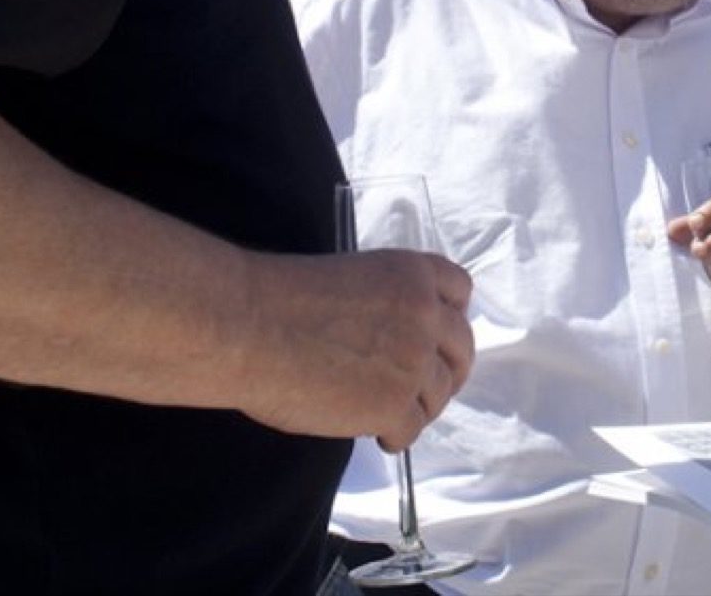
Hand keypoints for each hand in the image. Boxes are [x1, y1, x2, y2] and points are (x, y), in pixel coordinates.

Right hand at [234, 249, 473, 450]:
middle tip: (424, 387)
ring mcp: (414, 362)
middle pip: (462, 348)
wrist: (248, 327)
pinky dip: (396, 435)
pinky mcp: (394, 405)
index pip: (460, 291)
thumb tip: (393, 341)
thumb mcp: (352, 280)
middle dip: (448, 369)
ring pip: (440, 394)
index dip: (449, 317)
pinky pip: (412, 430)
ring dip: (419, 405)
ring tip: (389, 413)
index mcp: (412, 274)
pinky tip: (377, 435)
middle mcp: (425, 315)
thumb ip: (388, 305)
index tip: (436, 336)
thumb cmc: (279, 300)